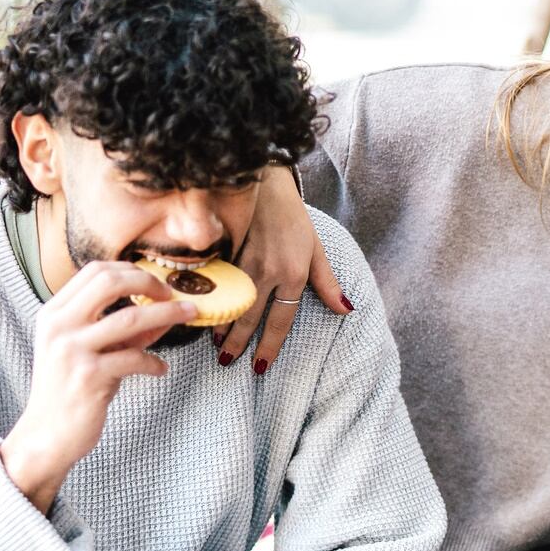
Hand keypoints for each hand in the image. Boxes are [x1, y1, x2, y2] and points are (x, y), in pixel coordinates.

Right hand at [0, 261, 196, 512]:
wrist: (47, 435)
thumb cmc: (70, 391)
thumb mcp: (90, 352)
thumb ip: (122, 331)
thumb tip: (165, 313)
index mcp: (54, 313)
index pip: (95, 271)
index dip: (132, 270)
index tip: (156, 283)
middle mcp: (58, 326)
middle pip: (110, 282)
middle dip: (149, 283)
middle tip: (173, 295)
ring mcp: (71, 350)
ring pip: (130, 318)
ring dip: (167, 315)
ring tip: (189, 315)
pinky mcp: (88, 377)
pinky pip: (134, 358)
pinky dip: (154, 362)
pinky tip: (161, 369)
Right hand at [217, 166, 348, 374]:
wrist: (265, 185)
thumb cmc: (294, 219)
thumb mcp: (316, 250)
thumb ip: (328, 283)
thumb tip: (346, 310)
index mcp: (294, 275)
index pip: (281, 320)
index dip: (270, 345)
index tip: (260, 365)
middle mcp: (269, 272)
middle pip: (251, 317)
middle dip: (239, 343)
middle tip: (227, 362)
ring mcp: (244, 261)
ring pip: (231, 301)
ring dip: (221, 325)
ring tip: (215, 345)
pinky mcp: (226, 251)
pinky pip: (217, 283)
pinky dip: (210, 300)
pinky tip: (203, 312)